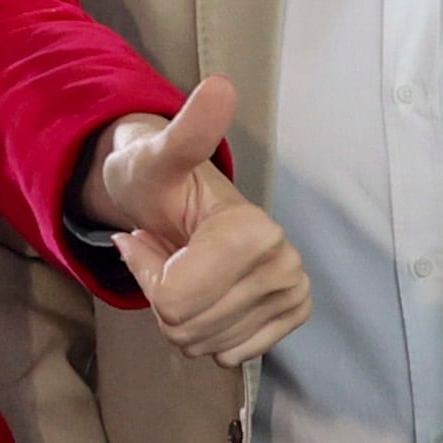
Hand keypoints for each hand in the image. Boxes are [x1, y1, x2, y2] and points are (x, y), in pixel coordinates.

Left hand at [78, 78, 311, 365]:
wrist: (176, 198)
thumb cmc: (157, 178)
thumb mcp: (157, 157)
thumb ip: (187, 131)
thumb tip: (220, 86)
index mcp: (256, 231)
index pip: (174, 300)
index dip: (149, 275)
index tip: (152, 238)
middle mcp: (286, 264)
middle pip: (187, 328)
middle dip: (161, 296)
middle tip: (166, 253)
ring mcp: (293, 292)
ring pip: (203, 346)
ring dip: (180, 314)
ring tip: (184, 268)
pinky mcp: (292, 316)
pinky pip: (230, 356)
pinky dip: (207, 331)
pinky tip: (207, 292)